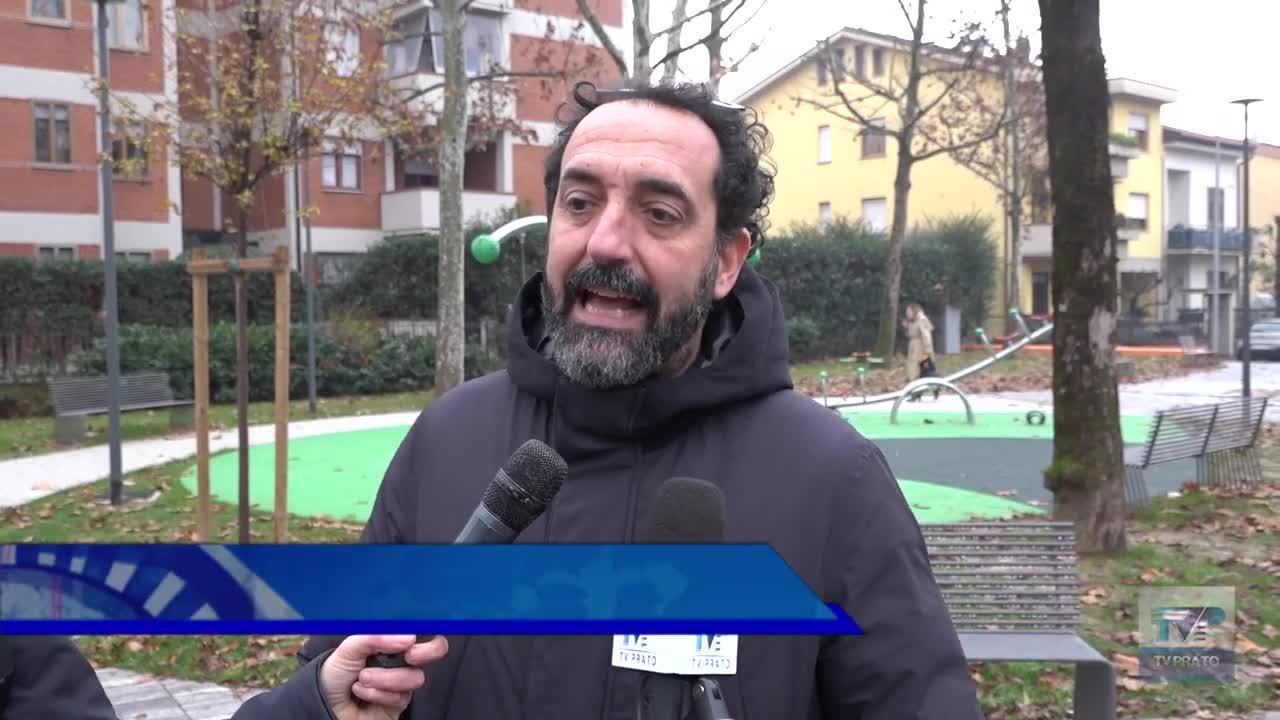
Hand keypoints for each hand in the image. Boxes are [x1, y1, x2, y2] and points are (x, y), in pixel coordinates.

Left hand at [318, 634, 448, 719]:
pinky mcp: (399, 702)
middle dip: (426, 652)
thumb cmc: (335, 674)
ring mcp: (401, 680)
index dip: (427, 629)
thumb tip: (409, 637)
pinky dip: (379, 694)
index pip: (420, 628)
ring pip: (414, 676)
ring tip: (361, 679)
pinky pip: (401, 696)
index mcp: (390, 640)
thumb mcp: (350, 648)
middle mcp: (400, 658)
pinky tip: (363, 693)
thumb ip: (377, 637)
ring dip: (385, 678)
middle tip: (410, 655)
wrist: (324, 706)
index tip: (413, 637)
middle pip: (435, 650)